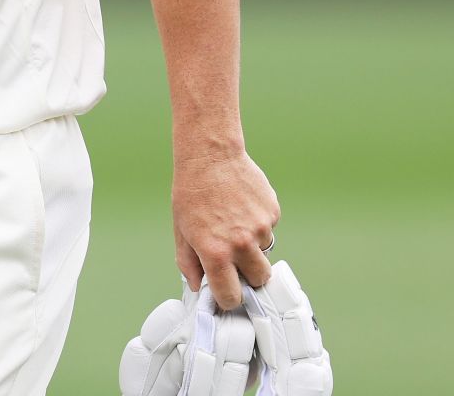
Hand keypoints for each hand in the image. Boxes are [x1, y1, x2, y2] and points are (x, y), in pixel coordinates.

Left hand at [171, 147, 279, 309]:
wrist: (210, 157)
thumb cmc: (191, 194)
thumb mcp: (181, 233)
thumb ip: (189, 265)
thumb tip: (198, 287)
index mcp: (216, 253)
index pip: (231, 297)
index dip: (228, 297)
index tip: (227, 292)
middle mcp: (241, 244)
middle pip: (259, 280)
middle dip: (248, 275)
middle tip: (234, 259)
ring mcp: (260, 228)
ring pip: (265, 252)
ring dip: (253, 247)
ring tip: (234, 223)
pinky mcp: (272, 212)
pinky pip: (269, 229)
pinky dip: (259, 225)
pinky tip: (242, 208)